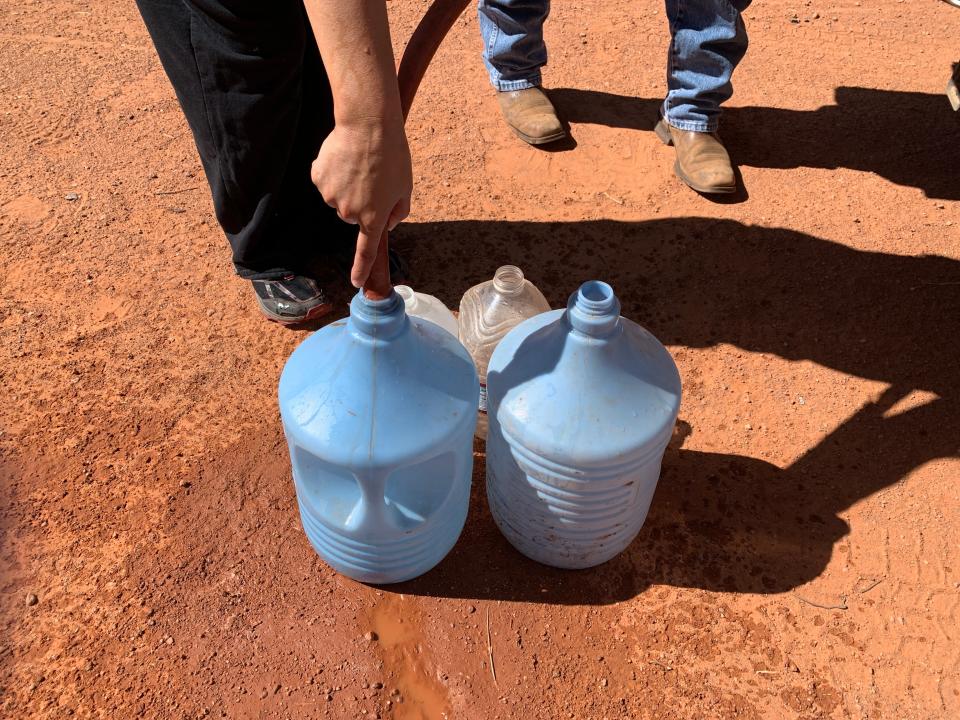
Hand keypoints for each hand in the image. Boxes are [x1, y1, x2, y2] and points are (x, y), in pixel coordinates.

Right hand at [311, 115, 411, 287]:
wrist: (368, 124)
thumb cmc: (393, 155)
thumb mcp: (406, 186)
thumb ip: (399, 211)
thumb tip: (388, 224)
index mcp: (374, 218)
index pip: (366, 251)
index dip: (360, 269)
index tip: (355, 282)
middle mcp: (350, 213)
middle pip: (352, 215)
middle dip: (360, 201)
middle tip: (371, 177)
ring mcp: (331, 196)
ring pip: (337, 198)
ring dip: (346, 185)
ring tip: (358, 163)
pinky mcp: (318, 178)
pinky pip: (325, 180)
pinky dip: (332, 172)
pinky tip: (343, 157)